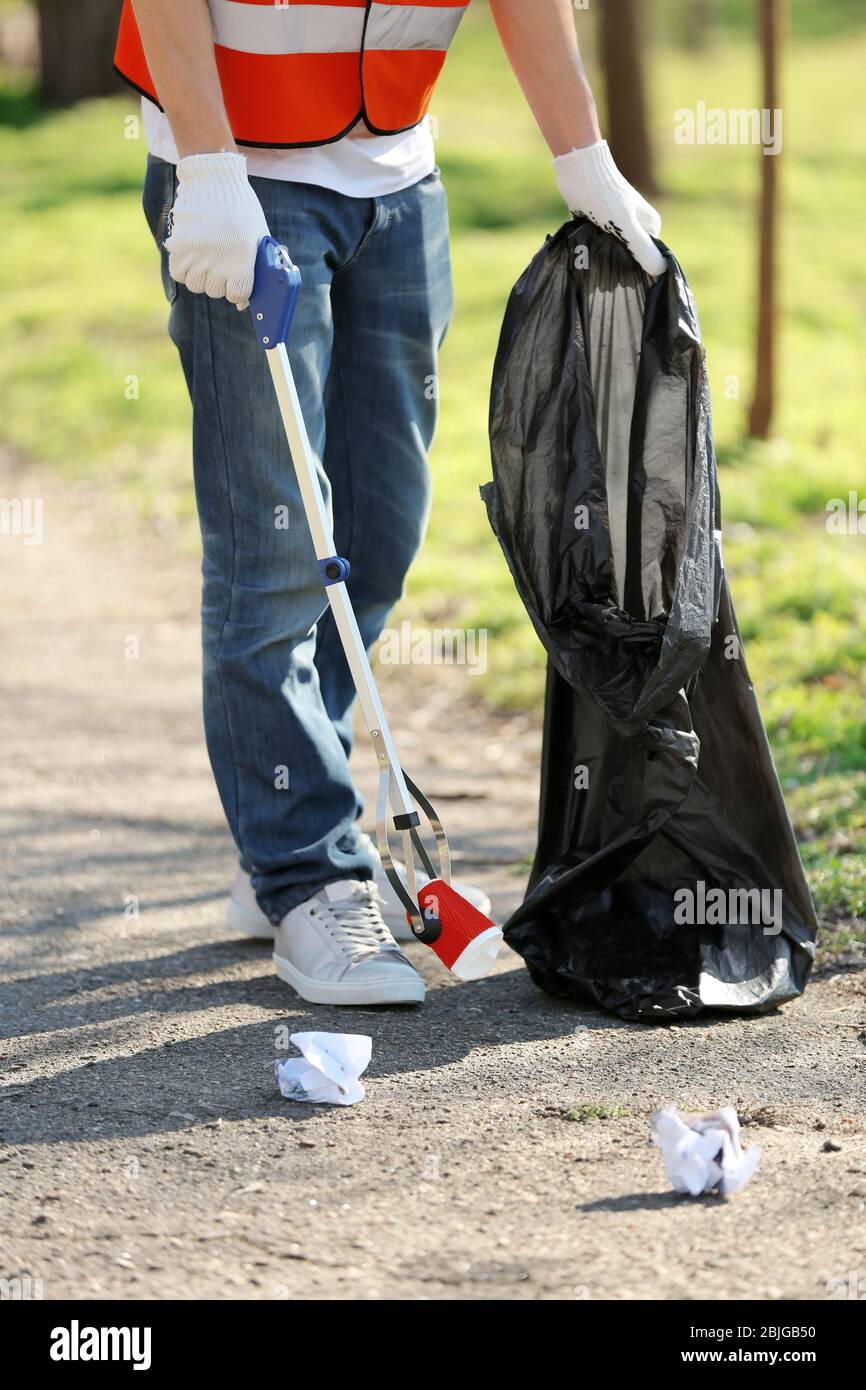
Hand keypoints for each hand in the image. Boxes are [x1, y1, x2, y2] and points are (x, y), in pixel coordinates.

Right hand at [164, 152, 269, 308]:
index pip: (237, 295)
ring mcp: (197, 254)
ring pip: (196, 285)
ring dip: (201, 276)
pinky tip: (192, 257)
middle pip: (215, 291)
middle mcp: (219, 260)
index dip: (238, 291)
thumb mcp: (258, 236)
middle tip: (221, 263)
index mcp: (243, 259)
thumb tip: (245, 303)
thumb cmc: (241, 209)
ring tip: (206, 258)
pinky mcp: (179, 246)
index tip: (237, 282)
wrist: (214, 180)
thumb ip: (256, 268)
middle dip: (219, 282)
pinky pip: (179, 273)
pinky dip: (184, 269)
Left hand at [554, 140, 665, 277]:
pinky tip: (585, 255)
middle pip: (630, 256)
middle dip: (617, 266)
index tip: (619, 278)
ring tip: (592, 263)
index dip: (635, 271)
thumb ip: (642, 248)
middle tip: (601, 273)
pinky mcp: (600, 222)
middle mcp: (637, 225)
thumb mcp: (626, 225)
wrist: (579, 170)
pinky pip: (599, 244)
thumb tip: (660, 271)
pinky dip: (593, 250)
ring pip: (613, 251)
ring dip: (603, 259)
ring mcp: (618, 223)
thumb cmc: (604, 197)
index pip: (647, 259)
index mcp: (650, 226)